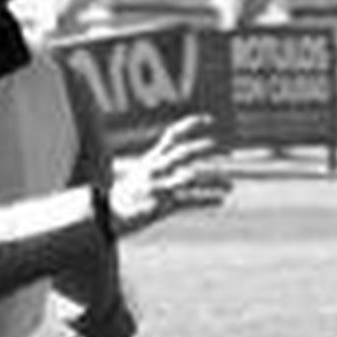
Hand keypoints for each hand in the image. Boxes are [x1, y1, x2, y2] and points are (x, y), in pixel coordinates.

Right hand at [109, 114, 232, 233]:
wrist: (106, 216)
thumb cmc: (127, 196)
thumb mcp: (140, 174)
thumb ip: (161, 166)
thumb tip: (187, 167)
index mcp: (151, 159)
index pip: (172, 135)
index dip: (192, 124)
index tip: (211, 120)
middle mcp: (155, 169)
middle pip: (185, 152)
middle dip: (209, 149)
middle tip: (229, 152)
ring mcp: (158, 186)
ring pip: (192, 177)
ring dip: (215, 180)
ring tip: (230, 186)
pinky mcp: (160, 205)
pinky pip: (189, 200)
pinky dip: (207, 200)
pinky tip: (219, 201)